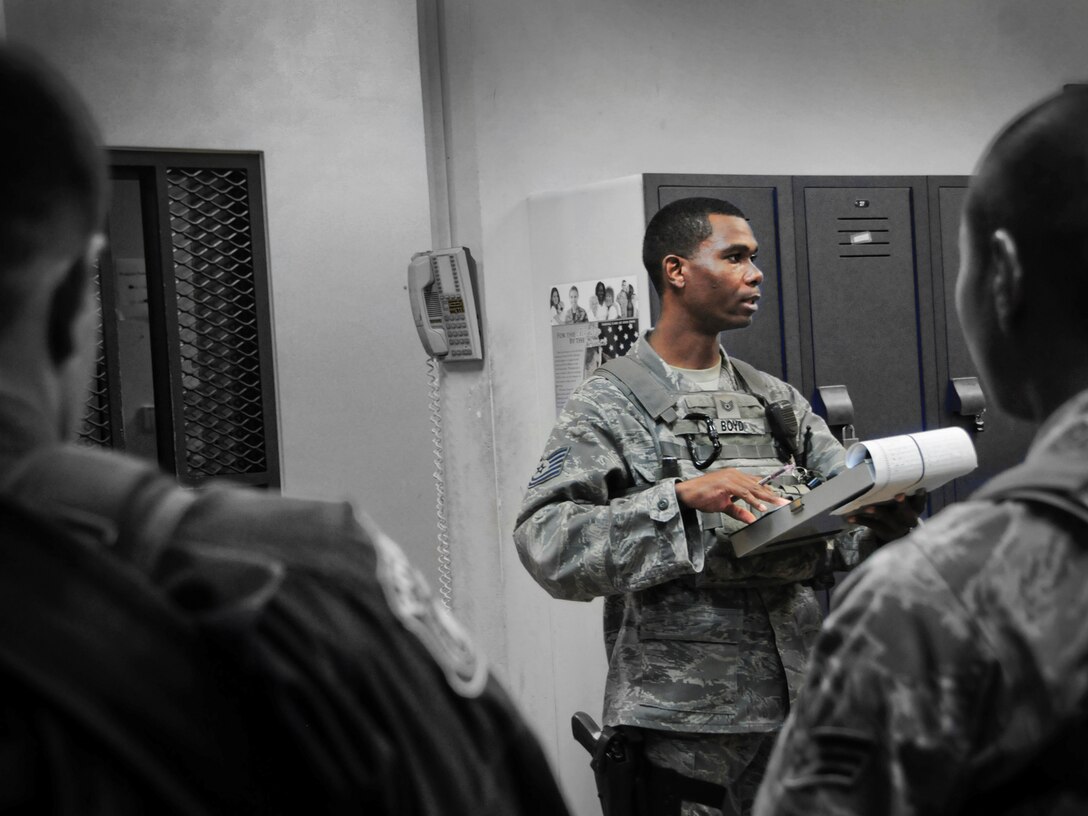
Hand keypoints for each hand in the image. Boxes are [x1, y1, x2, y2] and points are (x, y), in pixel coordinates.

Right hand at [675, 469, 789, 523]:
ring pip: (753, 488)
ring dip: (766, 497)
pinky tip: (761, 506)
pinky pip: (743, 493)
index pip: (756, 483)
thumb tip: (751, 519)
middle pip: (758, 485)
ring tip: (777, 504)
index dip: (768, 491)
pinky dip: (753, 500)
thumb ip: (738, 511)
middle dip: (772, 495)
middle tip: (785, 502)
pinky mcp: (726, 484)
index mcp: (734, 477)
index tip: (779, 498)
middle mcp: (734, 475)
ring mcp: (730, 478)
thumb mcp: (724, 506)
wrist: (687, 493)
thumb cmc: (702, 496)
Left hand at [847, 491, 926, 541]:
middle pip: (907, 513)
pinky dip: (860, 520)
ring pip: (887, 519)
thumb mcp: (905, 502)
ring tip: (867, 508)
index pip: (920, 503)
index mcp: (915, 510)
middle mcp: (908, 519)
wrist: (895, 532)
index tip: (920, 489)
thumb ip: (902, 491)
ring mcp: (896, 527)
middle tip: (899, 496)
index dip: (921, 497)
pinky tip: (850, 517)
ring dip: (878, 512)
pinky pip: (871, 525)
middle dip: (903, 505)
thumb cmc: (899, 509)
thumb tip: (892, 468)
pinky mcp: (883, 531)